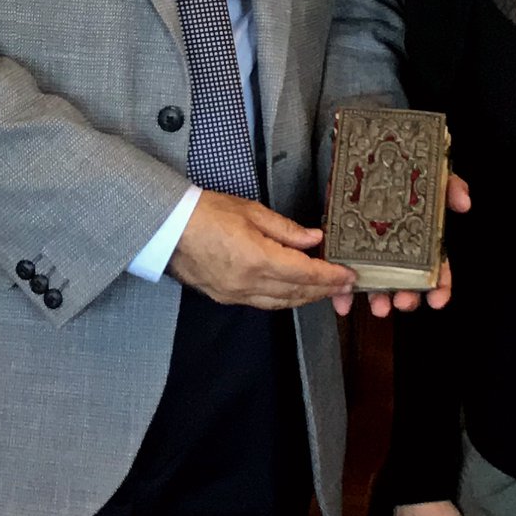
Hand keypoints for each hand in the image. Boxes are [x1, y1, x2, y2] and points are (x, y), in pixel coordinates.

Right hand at [167, 192, 355, 309]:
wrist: (167, 228)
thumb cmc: (204, 213)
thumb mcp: (251, 211)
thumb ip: (286, 229)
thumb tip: (313, 238)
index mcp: (258, 260)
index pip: (305, 274)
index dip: (330, 277)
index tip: (348, 276)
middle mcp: (248, 283)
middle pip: (297, 293)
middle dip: (324, 290)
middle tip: (344, 285)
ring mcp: (236, 294)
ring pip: (281, 302)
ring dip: (305, 297)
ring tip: (323, 289)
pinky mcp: (226, 297)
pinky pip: (263, 303)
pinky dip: (283, 299)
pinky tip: (292, 291)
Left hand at [333, 173, 471, 316]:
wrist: (367, 151)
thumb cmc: (403, 168)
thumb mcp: (432, 174)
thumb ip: (451, 186)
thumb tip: (463, 202)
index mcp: (422, 238)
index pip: (436, 269)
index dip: (439, 287)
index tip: (437, 300)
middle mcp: (397, 247)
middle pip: (407, 280)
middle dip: (408, 296)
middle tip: (405, 301)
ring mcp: (369, 248)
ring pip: (377, 282)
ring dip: (378, 298)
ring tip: (379, 306)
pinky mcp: (344, 244)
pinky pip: (343, 272)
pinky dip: (342, 292)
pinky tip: (344, 303)